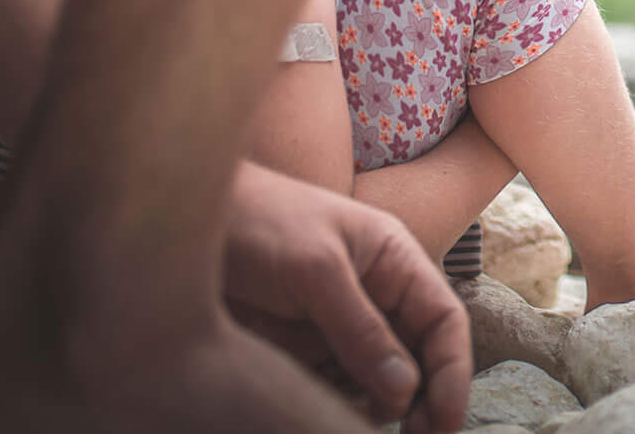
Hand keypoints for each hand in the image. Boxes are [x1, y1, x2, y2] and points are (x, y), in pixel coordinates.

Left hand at [223, 162, 471, 432]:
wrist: (182, 225)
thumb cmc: (257, 221)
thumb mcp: (315, 270)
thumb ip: (360, 330)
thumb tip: (404, 390)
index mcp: (394, 261)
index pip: (442, 320)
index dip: (452, 372)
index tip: (445, 423)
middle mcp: (375, 295)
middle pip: (417, 357)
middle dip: (420, 400)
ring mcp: (339, 324)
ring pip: (377, 381)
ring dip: (374, 409)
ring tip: (351, 427)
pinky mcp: (303, 350)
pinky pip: (335, 389)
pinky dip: (338, 409)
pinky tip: (324, 419)